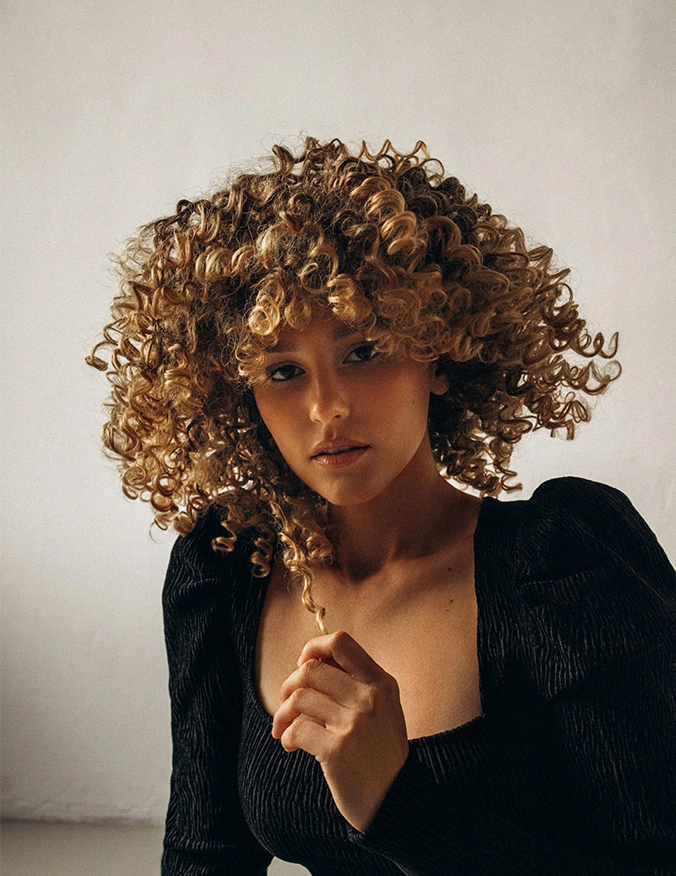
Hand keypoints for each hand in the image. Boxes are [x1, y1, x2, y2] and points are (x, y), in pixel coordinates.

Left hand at [272, 630, 408, 832]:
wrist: (398, 800)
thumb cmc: (382, 753)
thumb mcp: (383, 709)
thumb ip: (356, 683)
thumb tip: (311, 661)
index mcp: (381, 683)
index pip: (341, 642)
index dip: (313, 648)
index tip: (303, 665)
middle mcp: (369, 698)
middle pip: (312, 669)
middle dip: (289, 684)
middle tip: (286, 703)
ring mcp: (354, 723)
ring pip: (299, 697)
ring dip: (283, 712)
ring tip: (283, 727)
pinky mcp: (337, 750)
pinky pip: (297, 729)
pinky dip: (287, 735)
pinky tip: (291, 745)